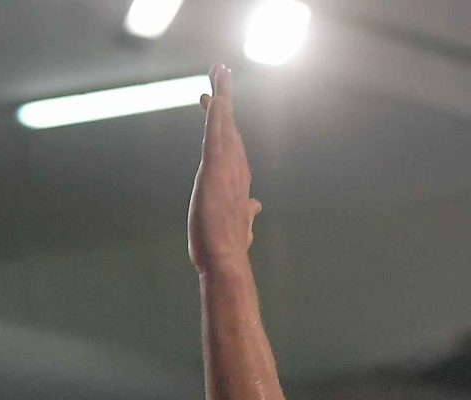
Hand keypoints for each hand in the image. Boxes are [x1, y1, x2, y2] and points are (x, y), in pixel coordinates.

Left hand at [188, 64, 260, 273]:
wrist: (225, 260)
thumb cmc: (228, 245)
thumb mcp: (238, 223)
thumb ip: (247, 210)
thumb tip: (255, 206)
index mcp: (237, 177)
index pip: (229, 141)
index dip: (223, 119)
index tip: (215, 99)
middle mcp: (235, 167)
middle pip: (229, 125)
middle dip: (225, 95)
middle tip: (219, 69)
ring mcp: (226, 168)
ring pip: (224, 124)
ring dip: (223, 95)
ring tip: (219, 70)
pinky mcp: (214, 172)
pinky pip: (214, 138)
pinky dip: (216, 117)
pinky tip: (215, 98)